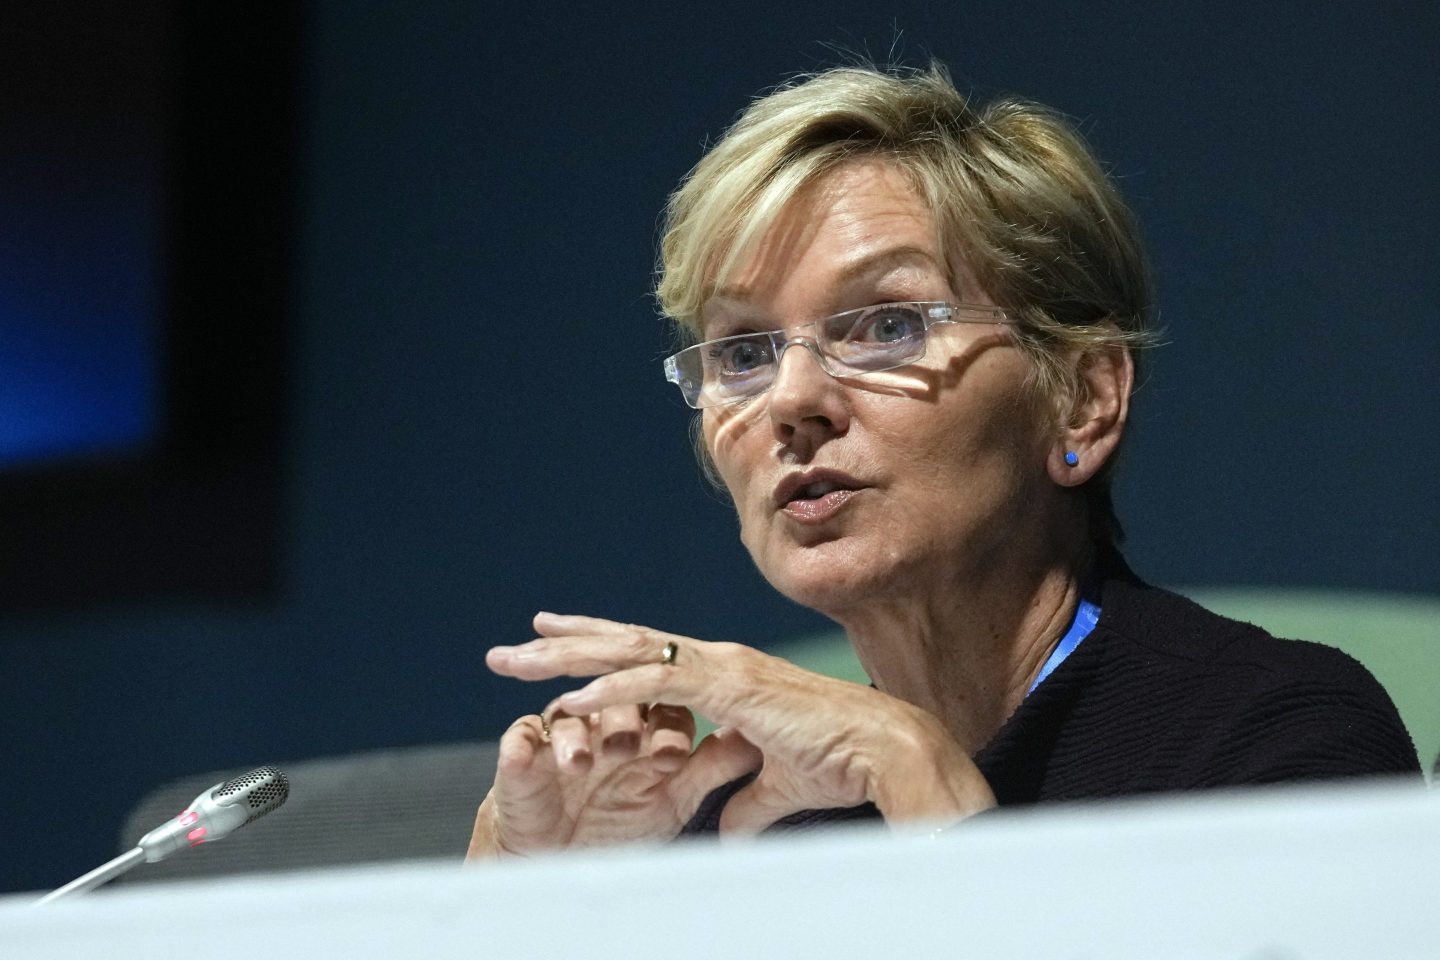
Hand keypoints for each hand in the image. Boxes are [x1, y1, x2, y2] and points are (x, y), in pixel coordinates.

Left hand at [479, 613, 995, 840]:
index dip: (598, 645)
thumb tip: (722, 830)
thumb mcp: (774, 788)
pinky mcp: (728, 684)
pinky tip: (570, 699)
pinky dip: (610, 690)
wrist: (881, 750)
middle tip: (509, 647)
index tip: (555, 640)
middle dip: (562, 644)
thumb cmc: (838, 763)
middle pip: (622, 643)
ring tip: (516, 661)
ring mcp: (719, 666)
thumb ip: (743, 804)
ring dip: (567, 658)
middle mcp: (714, 660)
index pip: (645, 652)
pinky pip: (655, 682)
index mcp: (722, 674)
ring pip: (627, 652)